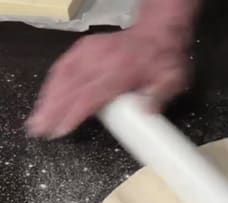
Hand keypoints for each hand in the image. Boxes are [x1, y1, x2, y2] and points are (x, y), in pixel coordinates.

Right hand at [26, 29, 188, 138]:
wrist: (158, 32)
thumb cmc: (163, 58)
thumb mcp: (172, 79)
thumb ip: (159, 97)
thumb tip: (146, 112)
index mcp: (123, 69)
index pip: (93, 93)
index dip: (75, 112)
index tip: (61, 127)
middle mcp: (103, 59)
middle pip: (72, 86)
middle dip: (53, 109)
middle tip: (40, 128)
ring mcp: (92, 51)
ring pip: (63, 74)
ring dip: (49, 96)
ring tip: (38, 117)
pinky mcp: (86, 48)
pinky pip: (64, 64)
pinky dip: (53, 81)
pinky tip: (47, 95)